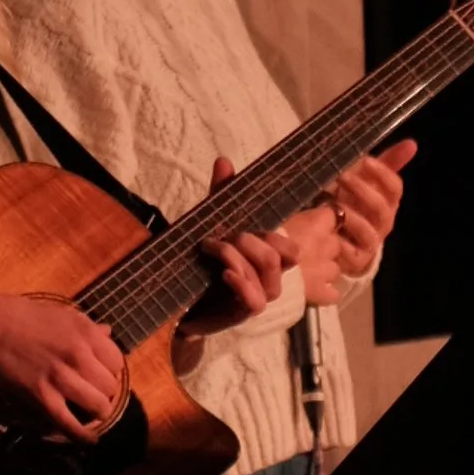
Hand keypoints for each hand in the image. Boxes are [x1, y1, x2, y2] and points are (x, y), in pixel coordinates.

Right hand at [0, 287, 128, 437]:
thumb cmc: (26, 317)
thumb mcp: (63, 315)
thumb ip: (88, 327)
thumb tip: (108, 332)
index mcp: (86, 334)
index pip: (117, 362)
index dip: (111, 370)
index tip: (103, 373)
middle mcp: (79, 356)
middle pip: (110, 386)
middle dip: (105, 391)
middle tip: (94, 391)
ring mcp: (61, 378)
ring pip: (98, 406)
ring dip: (98, 411)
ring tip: (92, 410)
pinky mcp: (42, 397)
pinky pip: (69, 423)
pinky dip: (83, 435)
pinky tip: (91, 440)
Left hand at [181, 158, 298, 337]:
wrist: (183, 304)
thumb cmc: (202, 265)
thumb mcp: (211, 225)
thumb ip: (220, 196)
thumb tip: (224, 161)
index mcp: (268, 259)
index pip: (291, 248)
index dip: (272, 235)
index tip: (238, 226)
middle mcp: (271, 278)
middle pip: (282, 255)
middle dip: (249, 239)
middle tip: (218, 236)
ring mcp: (260, 296)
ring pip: (267, 270)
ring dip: (235, 255)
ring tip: (210, 248)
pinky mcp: (244, 313)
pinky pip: (256, 299)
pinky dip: (241, 282)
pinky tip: (224, 274)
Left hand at [321, 142, 411, 288]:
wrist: (343, 240)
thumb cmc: (355, 203)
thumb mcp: (367, 180)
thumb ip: (388, 162)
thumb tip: (412, 143)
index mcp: (389, 202)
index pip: (395, 188)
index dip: (382, 174)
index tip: (365, 160)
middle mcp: (383, 223)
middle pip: (381, 208)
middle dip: (362, 190)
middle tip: (342, 176)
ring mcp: (371, 243)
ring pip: (368, 231)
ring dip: (350, 215)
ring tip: (331, 202)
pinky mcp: (356, 260)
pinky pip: (351, 253)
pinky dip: (339, 241)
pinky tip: (328, 228)